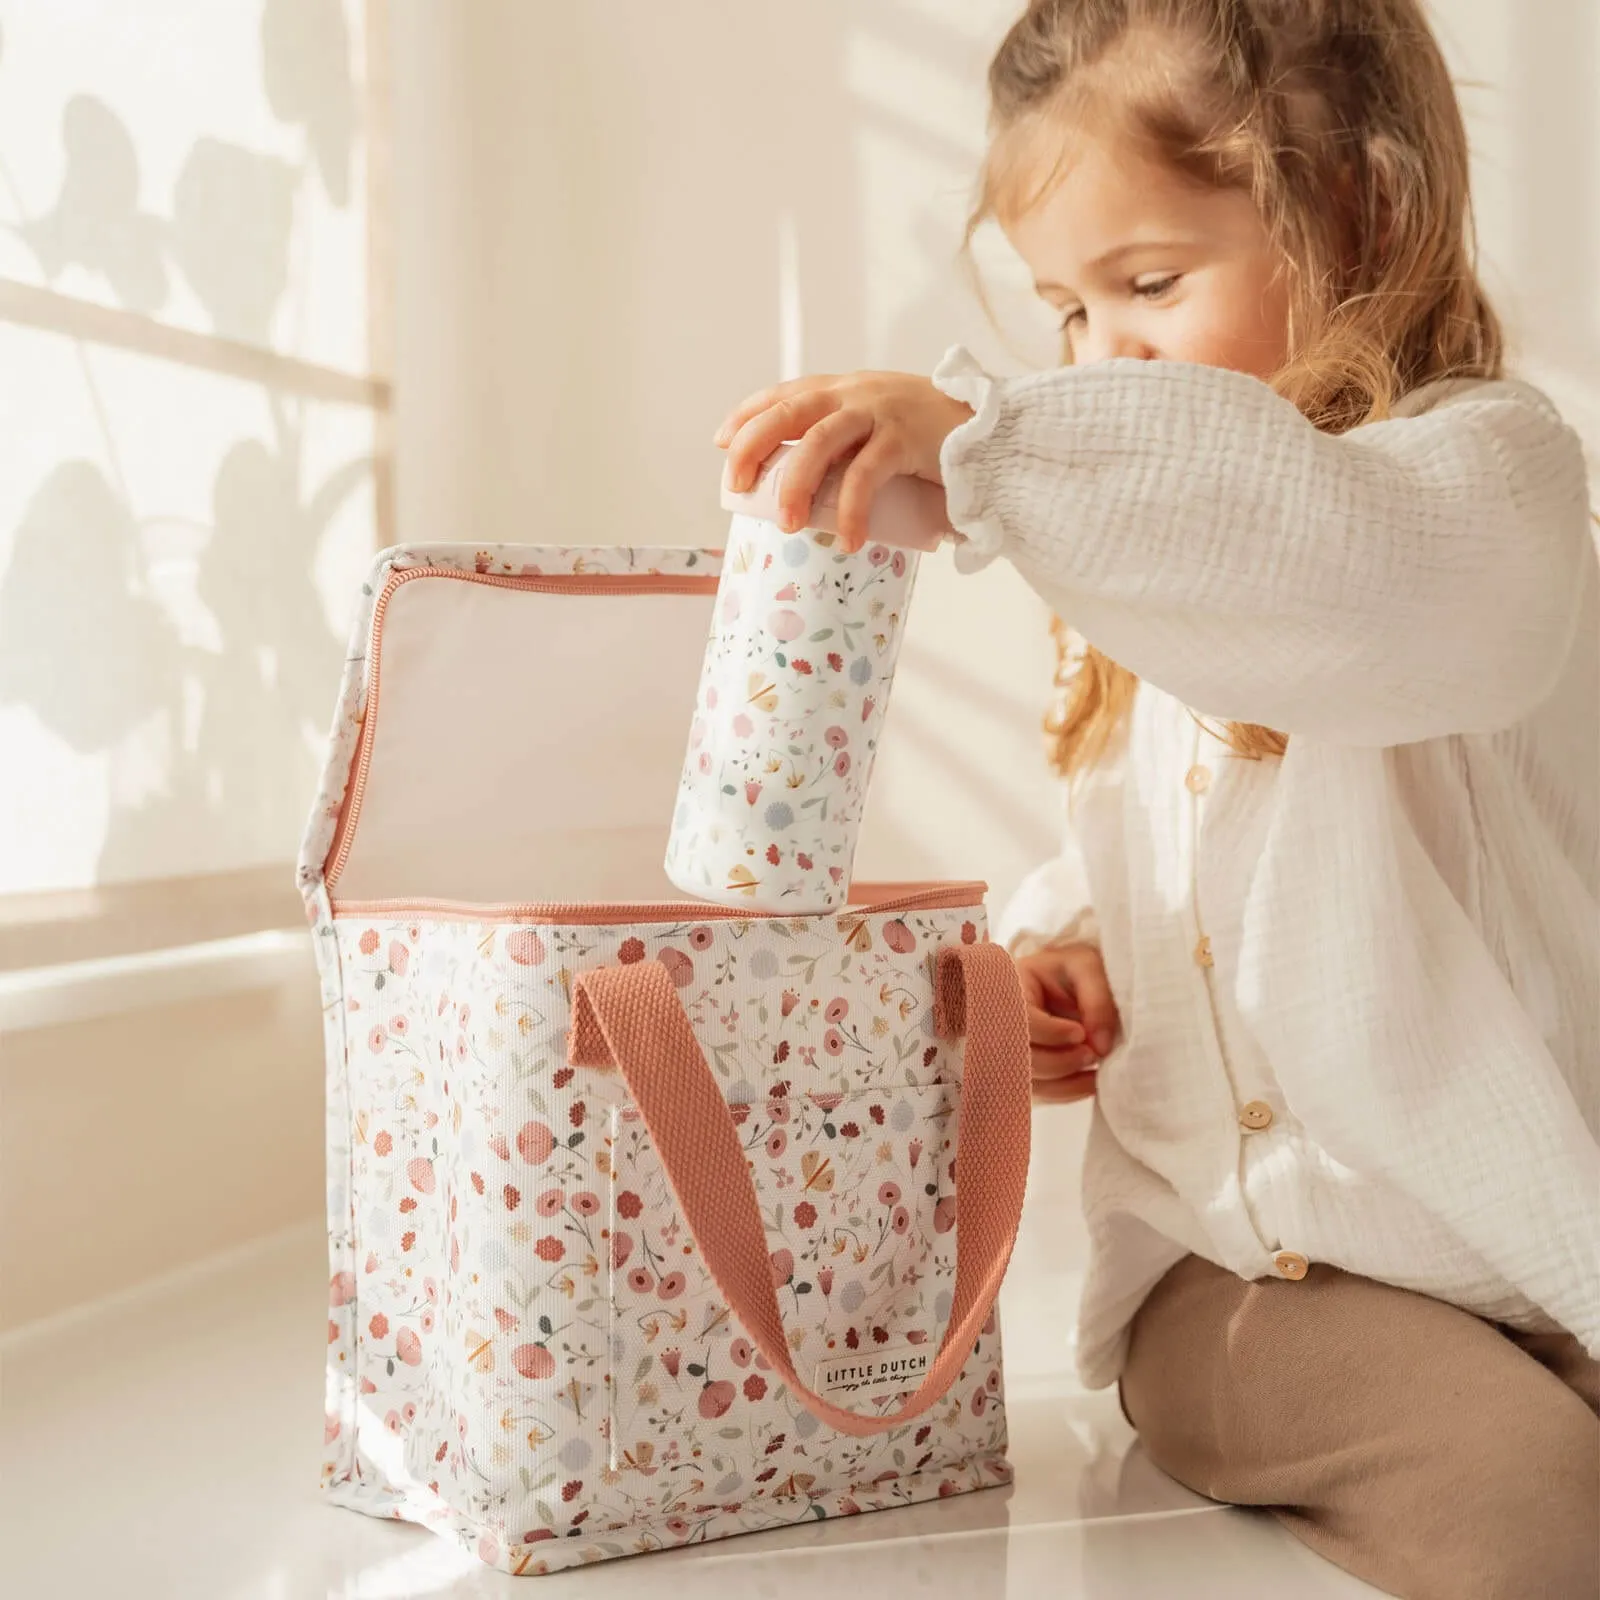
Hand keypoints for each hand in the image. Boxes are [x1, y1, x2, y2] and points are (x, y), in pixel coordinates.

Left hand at [713, 372, 971, 552]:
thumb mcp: (884, 431)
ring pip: (820, 441)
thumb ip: (853, 448)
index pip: (786, 393)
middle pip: (790, 411)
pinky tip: (847, 541)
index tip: (722, 443)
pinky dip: (851, 510)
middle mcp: (857, 393)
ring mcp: (881, 412)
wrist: (997, 430)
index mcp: (847, 389)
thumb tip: (812, 496)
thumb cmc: (936, 442)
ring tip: (789, 523)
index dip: (749, 414)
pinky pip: (866, 475)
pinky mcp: (905, 438)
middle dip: (755, 446)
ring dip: (796, 483)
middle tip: (738, 485)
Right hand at [1016, 942, 1120, 1105]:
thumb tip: (1101, 1046)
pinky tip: (1088, 1082)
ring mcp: (1006, 1048)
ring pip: (1024, 1081)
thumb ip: (1097, 1000)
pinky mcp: (1021, 1070)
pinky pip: (1036, 1093)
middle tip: (1092, 1054)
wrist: (1073, 980)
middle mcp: (997, 1021)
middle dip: (1058, 1062)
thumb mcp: (1087, 967)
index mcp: (1006, 987)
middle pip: (1014, 1056)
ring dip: (1064, 1082)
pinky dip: (1065, 1092)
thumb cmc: (1075, 968)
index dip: (1049, 1032)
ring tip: (1095, 1070)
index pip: (1017, 1019)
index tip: (1081, 1033)